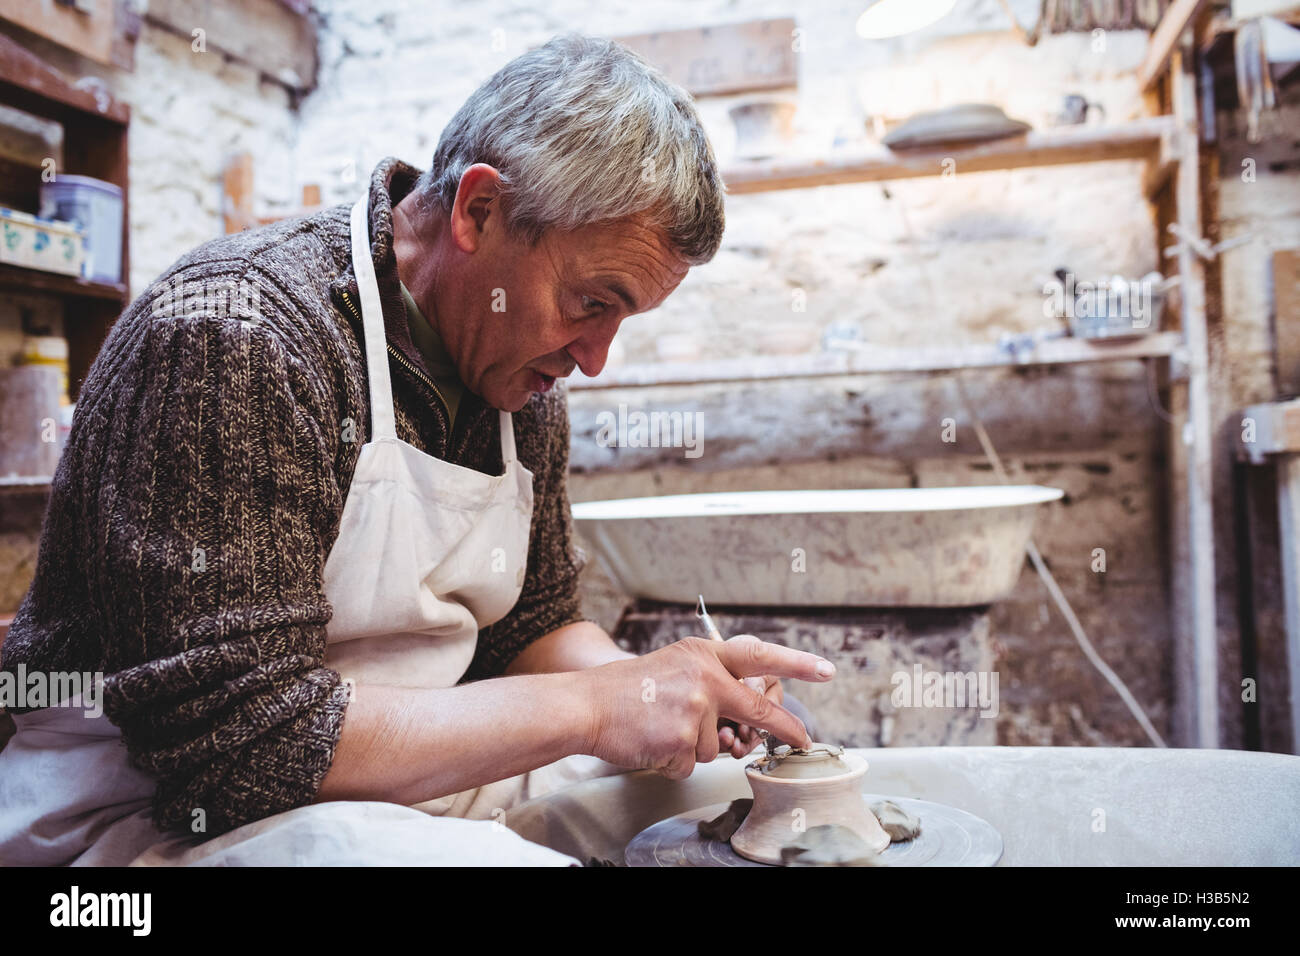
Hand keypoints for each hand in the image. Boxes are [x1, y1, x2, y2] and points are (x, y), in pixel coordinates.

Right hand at [579, 634, 834, 779]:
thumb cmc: (627, 690)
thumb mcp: (675, 666)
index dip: (796, 663)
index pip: (759, 655)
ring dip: (692, 747)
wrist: (587, 706)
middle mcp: (705, 678)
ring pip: (716, 746)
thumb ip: (710, 679)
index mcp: (703, 655)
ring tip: (661, 728)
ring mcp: (695, 710)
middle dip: (784, 729)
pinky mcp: (682, 740)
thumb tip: (747, 709)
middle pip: (756, 710)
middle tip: (802, 740)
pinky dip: (672, 761)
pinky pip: (691, 764)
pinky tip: (652, 741)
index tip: (826, 670)